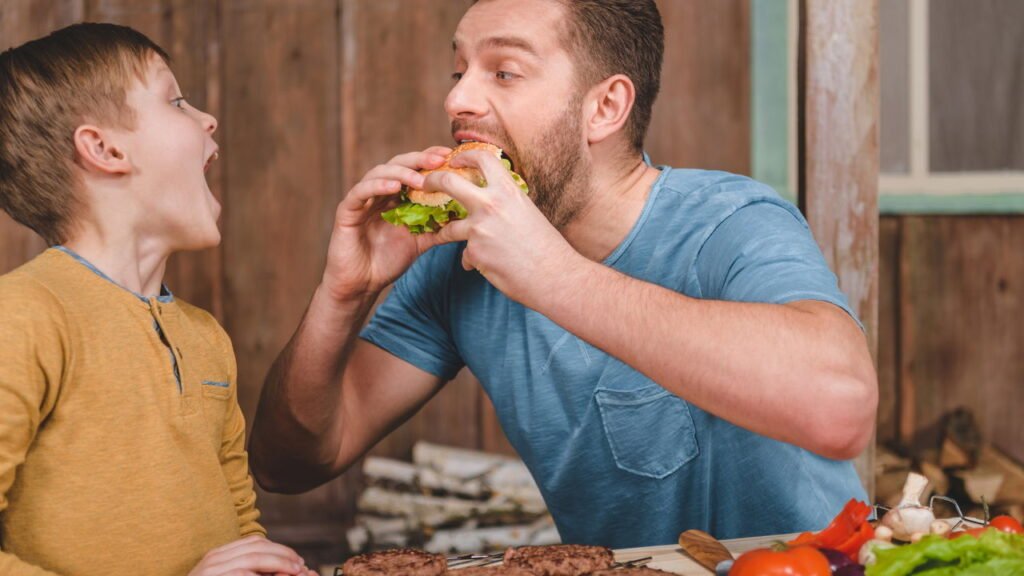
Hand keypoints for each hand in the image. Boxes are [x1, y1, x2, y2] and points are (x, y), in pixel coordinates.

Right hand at [187, 535, 317, 575]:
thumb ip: (244, 570)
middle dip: (283, 556)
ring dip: (277, 565)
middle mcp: (214, 558)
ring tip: (294, 572)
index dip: (279, 549)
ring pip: (251, 559)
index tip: (296, 560)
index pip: (255, 542)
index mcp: (219, 554)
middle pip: (257, 548)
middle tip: (300, 567)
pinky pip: (240, 574)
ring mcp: (211, 569)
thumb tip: (274, 570)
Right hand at [321, 146, 452, 301]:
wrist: (361, 284)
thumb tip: (466, 220)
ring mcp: (363, 199)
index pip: (413, 169)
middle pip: (398, 165)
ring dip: (401, 173)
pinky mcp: (347, 210)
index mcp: (396, 196)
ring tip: (420, 179)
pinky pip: (360, 192)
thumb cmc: (388, 261)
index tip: (449, 156)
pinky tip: (393, 188)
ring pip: (379, 173)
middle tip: (439, 160)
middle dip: (419, 160)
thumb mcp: (420, 242)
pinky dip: (377, 186)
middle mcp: (379, 192)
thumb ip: (439, 228)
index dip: (430, 159)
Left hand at [426, 149, 582, 304]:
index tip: (455, 159)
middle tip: (425, 185)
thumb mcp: (527, 212)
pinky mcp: (475, 253)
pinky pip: (466, 255)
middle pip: (448, 182)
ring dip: (446, 234)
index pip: (481, 158)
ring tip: (445, 237)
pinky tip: (485, 266)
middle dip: (431, 181)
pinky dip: (474, 261)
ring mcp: (480, 229)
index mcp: (508, 191)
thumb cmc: (546, 246)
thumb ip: (506, 203)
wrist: (555, 276)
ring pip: (449, 228)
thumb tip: (490, 201)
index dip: (464, 155)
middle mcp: (491, 205)